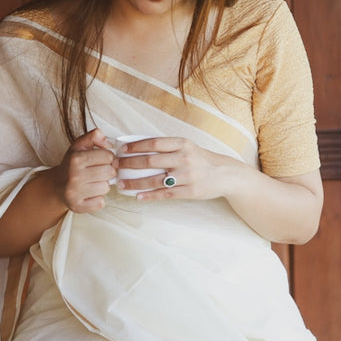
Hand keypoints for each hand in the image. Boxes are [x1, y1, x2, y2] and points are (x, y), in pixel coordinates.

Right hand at [55, 128, 115, 211]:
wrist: (56, 185)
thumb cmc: (72, 164)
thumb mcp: (79, 145)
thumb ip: (94, 136)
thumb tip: (109, 143)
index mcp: (76, 159)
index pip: (108, 156)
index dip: (108, 157)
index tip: (102, 160)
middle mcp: (74, 176)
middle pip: (110, 172)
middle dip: (107, 171)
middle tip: (98, 171)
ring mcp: (75, 193)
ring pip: (106, 188)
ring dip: (102, 185)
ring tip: (92, 182)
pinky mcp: (77, 206)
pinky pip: (100, 203)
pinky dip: (97, 199)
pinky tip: (89, 194)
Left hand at [114, 136, 240, 200]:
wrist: (225, 174)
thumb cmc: (201, 159)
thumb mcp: (187, 147)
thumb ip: (167, 147)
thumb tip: (138, 147)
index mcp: (182, 144)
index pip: (153, 143)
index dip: (135, 146)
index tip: (121, 150)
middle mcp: (184, 158)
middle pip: (150, 161)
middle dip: (129, 164)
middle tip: (115, 167)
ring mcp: (187, 176)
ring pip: (155, 180)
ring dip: (135, 183)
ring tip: (121, 185)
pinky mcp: (189, 191)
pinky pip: (165, 194)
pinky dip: (149, 195)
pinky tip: (137, 196)